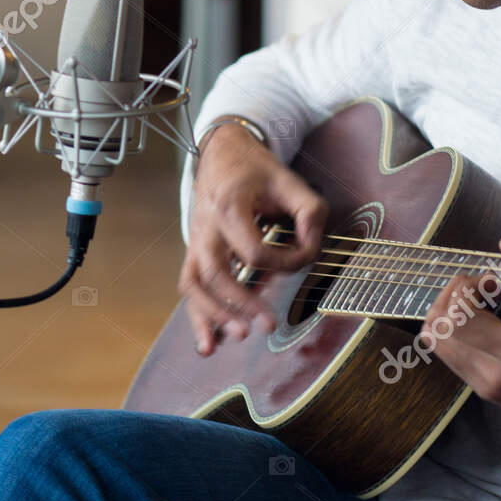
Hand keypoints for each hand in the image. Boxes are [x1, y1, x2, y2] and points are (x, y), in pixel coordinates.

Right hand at [180, 122, 327, 356]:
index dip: (284, 263)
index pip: (254, 251)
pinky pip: (190, 286)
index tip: (303, 257)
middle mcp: (206, 227)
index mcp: (230, 206)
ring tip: (236, 338)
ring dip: (213, 315)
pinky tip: (208, 346)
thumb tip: (309, 252)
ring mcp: (196, 241)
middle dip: (240, 303)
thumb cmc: (257, 170)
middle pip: (215, 273)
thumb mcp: (292, 181)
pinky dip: (197, 318)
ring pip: (194, 284)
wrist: (222, 154)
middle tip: (267, 326)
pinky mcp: (195, 253)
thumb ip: (310, 214)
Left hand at [422, 231, 500, 458]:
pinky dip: (456, 332)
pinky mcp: (486, 393)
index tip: (491, 281)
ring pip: (435, 343)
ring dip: (450, 314)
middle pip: (435, 327)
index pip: (455, 314)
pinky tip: (487, 324)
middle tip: (481, 289)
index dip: (464, 286)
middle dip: (450, 297)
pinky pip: (450, 355)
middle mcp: (494, 374)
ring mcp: (487, 387)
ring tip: (482, 306)